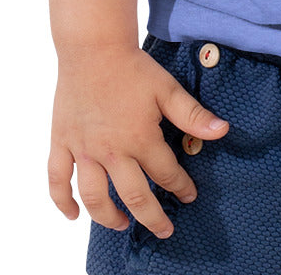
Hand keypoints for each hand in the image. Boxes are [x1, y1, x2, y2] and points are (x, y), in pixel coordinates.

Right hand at [48, 45, 228, 237]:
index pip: (166, 173)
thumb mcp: (167, 89)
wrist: (93, 49)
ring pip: (94, 197)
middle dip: (152, 217)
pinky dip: (62, 201)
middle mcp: (111, 152)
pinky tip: (72, 215)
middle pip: (133, 196)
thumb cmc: (132, 68)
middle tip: (164, 230)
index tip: (189, 195)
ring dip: (108, 217)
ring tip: (122, 224)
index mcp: (140, 139)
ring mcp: (83, 150)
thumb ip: (193, 115)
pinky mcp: (62, 143)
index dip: (181, 187)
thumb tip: (223, 131)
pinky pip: (57, 180)